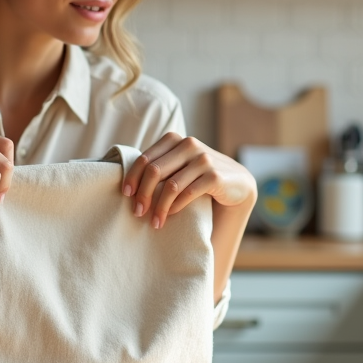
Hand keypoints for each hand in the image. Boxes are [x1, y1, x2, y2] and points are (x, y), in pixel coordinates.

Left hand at [122, 133, 256, 228]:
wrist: (236, 184)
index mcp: (175, 139)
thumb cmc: (199, 176)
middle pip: (154, 171)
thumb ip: (159, 166)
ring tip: (154, 222)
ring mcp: (203, 159)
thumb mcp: (178, 166)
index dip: (132, 177)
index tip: (126, 195)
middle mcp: (189, 144)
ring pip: (170, 185)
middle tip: (137, 212)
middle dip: (142, 194)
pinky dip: (175, 207)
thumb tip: (127, 184)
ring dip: (159, 207)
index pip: (145, 158)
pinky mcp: (215, 176)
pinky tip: (170, 216)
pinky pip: (187, 193)